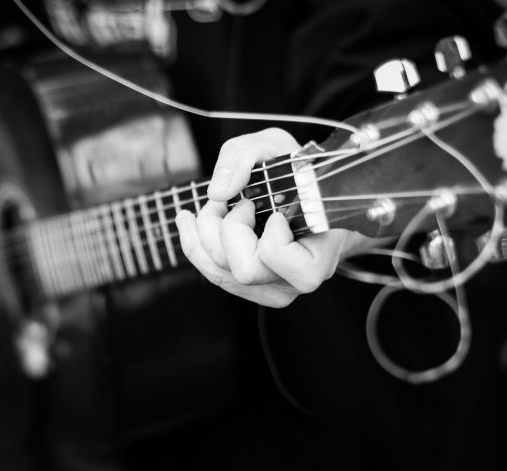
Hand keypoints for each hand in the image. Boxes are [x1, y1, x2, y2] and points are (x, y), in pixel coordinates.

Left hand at [175, 128, 364, 306]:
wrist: (303, 189)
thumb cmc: (294, 169)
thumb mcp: (273, 143)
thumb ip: (242, 156)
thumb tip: (217, 192)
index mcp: (322, 249)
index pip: (295, 266)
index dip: (274, 237)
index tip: (276, 211)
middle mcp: (297, 278)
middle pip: (246, 272)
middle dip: (229, 229)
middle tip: (240, 203)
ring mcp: (272, 288)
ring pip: (221, 273)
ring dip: (208, 232)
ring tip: (216, 205)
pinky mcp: (248, 287)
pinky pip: (211, 273)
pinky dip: (194, 243)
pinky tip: (188, 220)